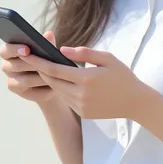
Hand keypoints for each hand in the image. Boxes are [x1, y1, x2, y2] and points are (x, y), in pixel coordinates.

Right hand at [0, 31, 59, 103]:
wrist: (52, 82)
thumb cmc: (46, 61)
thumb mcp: (48, 52)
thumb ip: (46, 44)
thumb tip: (49, 34)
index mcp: (9, 52)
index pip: (5, 50)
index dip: (15, 49)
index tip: (27, 49)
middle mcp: (7, 66)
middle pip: (14, 66)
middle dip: (31, 64)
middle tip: (45, 63)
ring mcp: (11, 80)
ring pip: (24, 80)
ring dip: (40, 77)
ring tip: (54, 75)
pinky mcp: (20, 93)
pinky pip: (30, 91)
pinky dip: (42, 88)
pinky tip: (53, 86)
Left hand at [17, 45, 148, 120]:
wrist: (135, 102)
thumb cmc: (122, 76)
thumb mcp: (107, 58)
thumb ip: (83, 53)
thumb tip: (62, 50)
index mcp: (86, 78)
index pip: (54, 69)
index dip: (38, 61)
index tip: (26, 54)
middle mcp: (81, 94)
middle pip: (51, 81)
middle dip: (40, 70)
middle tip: (31, 59)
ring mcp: (81, 106)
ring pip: (58, 91)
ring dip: (50, 80)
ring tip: (44, 68)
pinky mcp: (83, 113)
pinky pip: (67, 99)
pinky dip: (62, 90)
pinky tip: (61, 82)